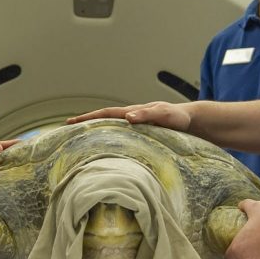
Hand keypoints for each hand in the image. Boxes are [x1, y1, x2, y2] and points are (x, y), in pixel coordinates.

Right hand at [67, 101, 191, 129]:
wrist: (192, 119)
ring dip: (95, 129)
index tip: (71, 122)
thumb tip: (128, 117)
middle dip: (85, 122)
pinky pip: (120, 133)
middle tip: (67, 129)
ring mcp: (135, 124)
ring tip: (80, 139)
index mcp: (133, 112)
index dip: (88, 117)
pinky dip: (109, 136)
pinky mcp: (141, 132)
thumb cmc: (179, 117)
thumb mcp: (165, 115)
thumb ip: (148, 115)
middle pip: (103, 119)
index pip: (106, 114)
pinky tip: (105, 146)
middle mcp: (131, 116)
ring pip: (110, 126)